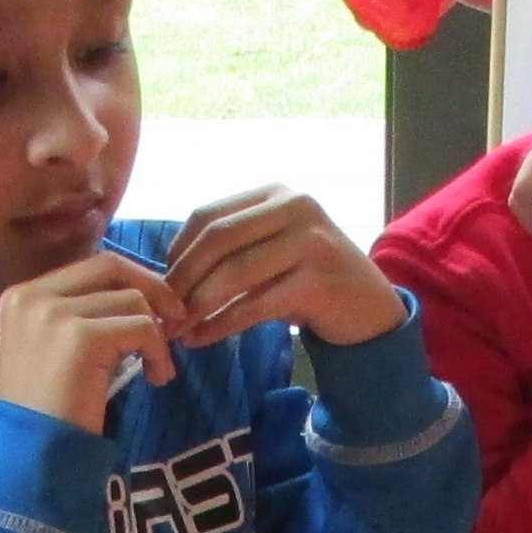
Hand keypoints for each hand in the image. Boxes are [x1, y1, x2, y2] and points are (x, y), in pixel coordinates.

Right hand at [0, 249, 180, 429]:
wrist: (31, 455)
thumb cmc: (47, 411)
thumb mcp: (53, 348)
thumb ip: (81, 315)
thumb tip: (140, 293)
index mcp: (22, 295)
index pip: (90, 266)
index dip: (130, 281)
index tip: (153, 309)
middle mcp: (32, 296)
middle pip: (111, 266)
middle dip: (152, 288)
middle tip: (175, 320)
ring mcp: (54, 314)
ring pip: (133, 299)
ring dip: (156, 334)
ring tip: (155, 369)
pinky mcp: (80, 338)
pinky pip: (142, 327)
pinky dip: (158, 352)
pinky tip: (155, 378)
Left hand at [163, 186, 404, 352]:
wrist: (369, 308)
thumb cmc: (308, 280)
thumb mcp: (271, 251)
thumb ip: (231, 250)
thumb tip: (167, 273)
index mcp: (275, 194)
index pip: (208, 215)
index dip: (177, 252)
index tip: (162, 285)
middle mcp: (295, 207)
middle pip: (217, 239)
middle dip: (182, 279)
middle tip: (162, 313)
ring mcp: (311, 242)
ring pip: (235, 273)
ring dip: (198, 306)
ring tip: (178, 331)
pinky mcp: (318, 282)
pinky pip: (256, 304)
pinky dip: (222, 324)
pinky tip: (203, 338)